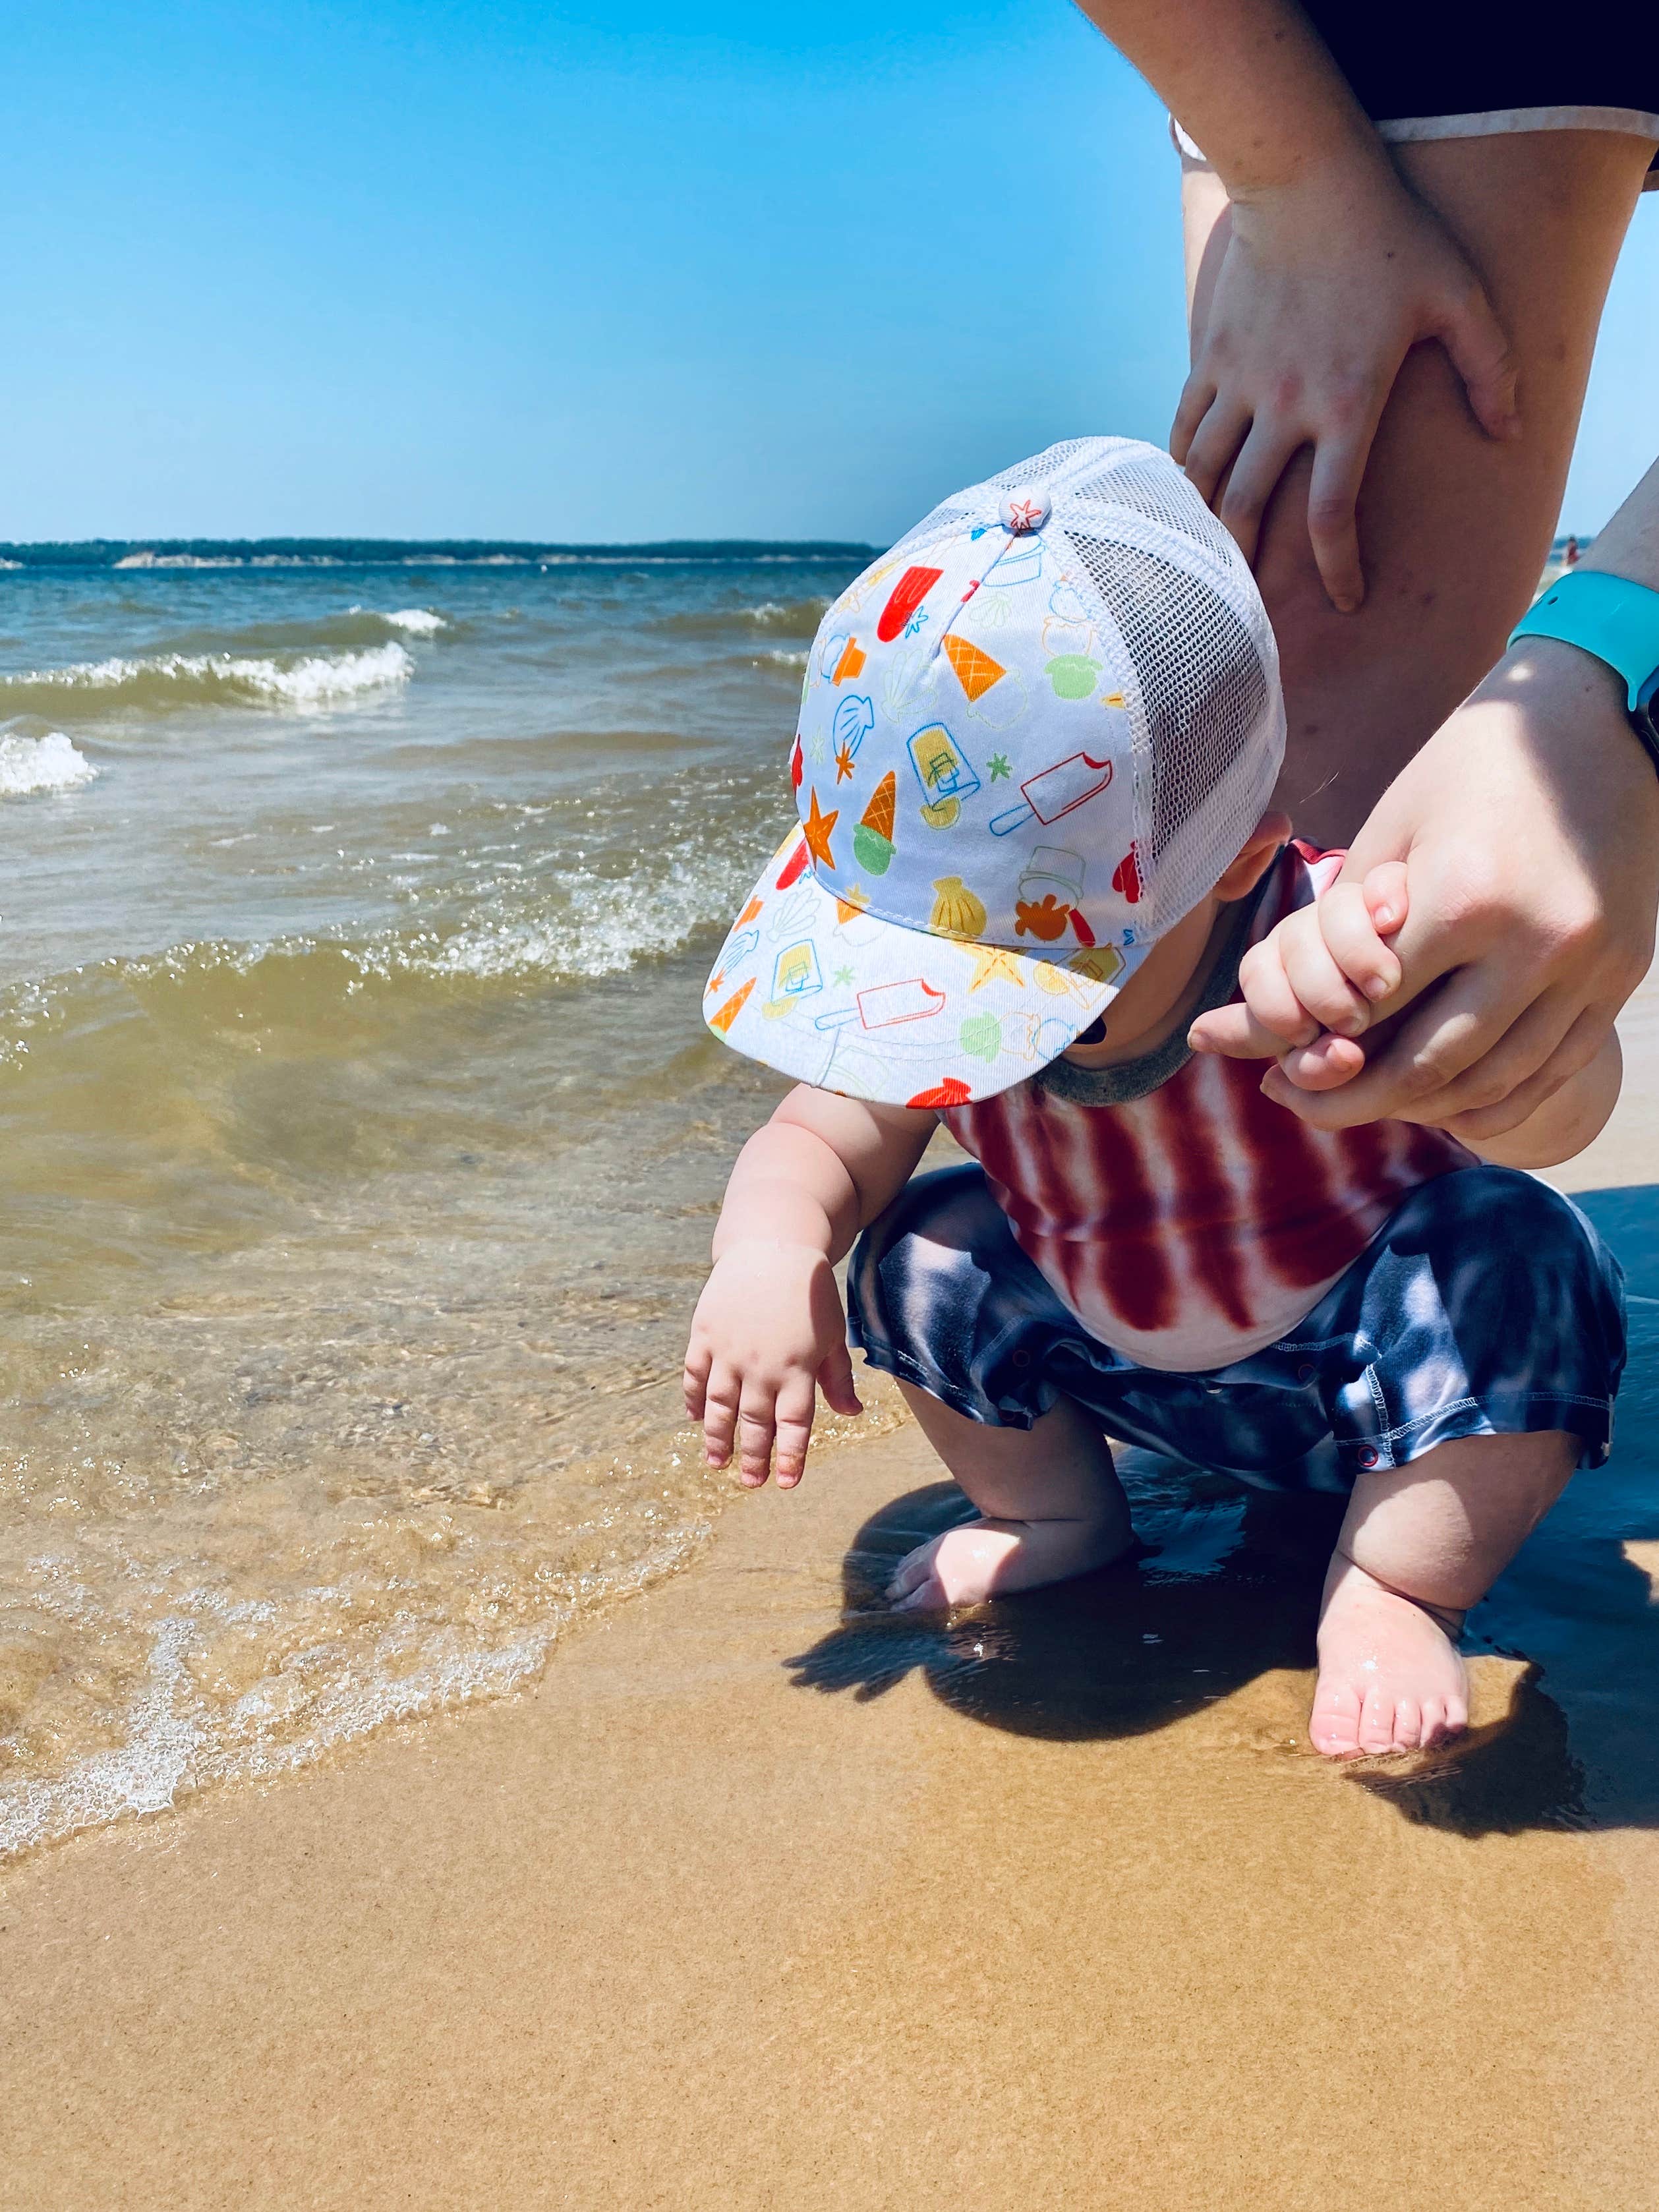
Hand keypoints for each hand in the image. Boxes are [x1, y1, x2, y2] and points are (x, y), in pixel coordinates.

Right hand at [682, 1240, 861, 1488]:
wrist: (774, 1246)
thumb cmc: (811, 1294)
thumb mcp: (833, 1334)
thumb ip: (838, 1377)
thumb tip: (853, 1414)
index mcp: (798, 1369)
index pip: (793, 1426)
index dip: (789, 1458)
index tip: (785, 1483)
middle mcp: (762, 1366)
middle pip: (755, 1423)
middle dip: (753, 1457)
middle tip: (749, 1483)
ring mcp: (729, 1351)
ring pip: (720, 1407)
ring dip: (718, 1438)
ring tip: (717, 1463)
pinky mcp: (705, 1334)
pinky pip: (695, 1375)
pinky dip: (693, 1400)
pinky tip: (695, 1419)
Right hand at [1175, 160, 1518, 609]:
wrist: (1306, 178)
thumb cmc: (1393, 236)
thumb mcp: (1459, 295)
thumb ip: (1491, 367)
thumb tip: (1507, 430)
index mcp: (1347, 405)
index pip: (1332, 517)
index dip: (1338, 570)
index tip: (1347, 600)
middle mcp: (1284, 406)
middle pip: (1249, 512)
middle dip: (1248, 565)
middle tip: (1257, 595)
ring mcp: (1239, 384)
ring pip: (1205, 477)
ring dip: (1207, 522)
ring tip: (1215, 553)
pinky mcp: (1209, 358)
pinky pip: (1184, 431)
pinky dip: (1182, 468)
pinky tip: (1189, 488)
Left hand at [1190, 639, 1658, 1139]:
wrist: (1595, 721)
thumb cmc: (1469, 768)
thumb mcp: (1390, 832)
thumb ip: (1342, 929)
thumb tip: (1282, 1017)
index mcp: (1464, 896)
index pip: (1369, 1010)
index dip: (1312, 1051)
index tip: (1276, 1069)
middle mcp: (1534, 942)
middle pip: (1427, 1065)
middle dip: (1351, 1100)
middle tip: (1303, 1104)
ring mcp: (1588, 968)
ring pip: (1490, 1084)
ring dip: (1419, 1112)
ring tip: (1367, 1103)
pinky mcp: (1620, 978)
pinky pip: (1551, 1072)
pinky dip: (1493, 1102)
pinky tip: (1444, 1105)